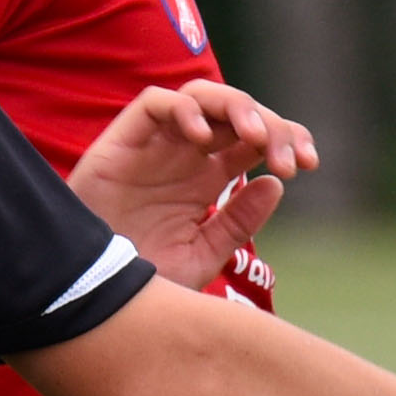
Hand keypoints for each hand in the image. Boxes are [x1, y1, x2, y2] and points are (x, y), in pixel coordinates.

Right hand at [68, 79, 311, 291]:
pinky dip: (184, 111)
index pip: (256, 139)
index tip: (309, 166)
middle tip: (291, 160)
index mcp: (207, 178)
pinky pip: (154, 102)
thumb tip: (276, 184)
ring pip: (201, 96)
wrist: (86, 298)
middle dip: (273, 126)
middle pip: (237, 113)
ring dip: (236, 108)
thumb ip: (236, 223)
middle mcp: (184, 155)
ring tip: (255, 138)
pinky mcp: (121, 141)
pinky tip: (204, 140)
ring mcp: (154, 145)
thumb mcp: (199, 257)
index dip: (288, 140)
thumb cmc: (136, 282)